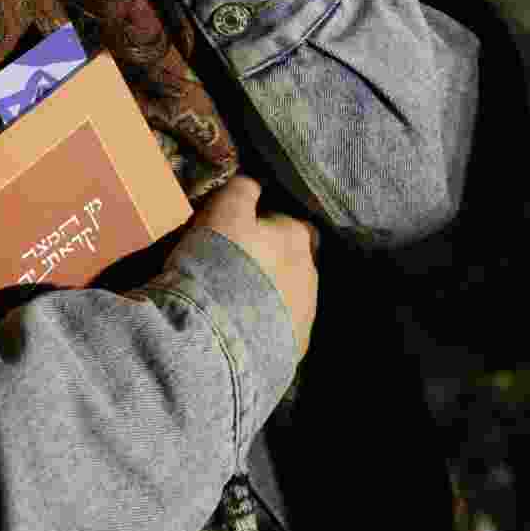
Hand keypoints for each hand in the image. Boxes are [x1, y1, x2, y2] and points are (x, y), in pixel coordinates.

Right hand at [189, 175, 318, 357]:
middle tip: (236, 265)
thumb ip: (243, 189)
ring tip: (235, 300)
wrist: (217, 335)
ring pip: (288, 295)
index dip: (267, 223)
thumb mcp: (225, 210)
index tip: (241, 230)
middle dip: (271, 261)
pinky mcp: (295, 348)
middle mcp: (312, 275)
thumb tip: (254, 182)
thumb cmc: (221, 260)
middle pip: (293, 260)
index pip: (292, 222)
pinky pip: (280, 328)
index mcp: (299, 238)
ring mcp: (306, 315)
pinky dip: (265, 324)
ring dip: (268, 293)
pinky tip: (240, 326)